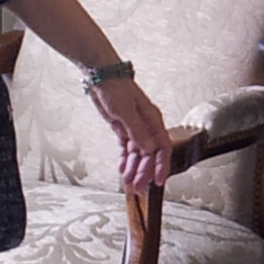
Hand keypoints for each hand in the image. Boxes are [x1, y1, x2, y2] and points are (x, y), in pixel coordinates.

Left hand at [90, 76, 173, 190]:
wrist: (101, 76)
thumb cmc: (116, 88)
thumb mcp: (125, 110)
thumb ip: (137, 131)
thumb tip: (149, 150)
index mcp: (152, 120)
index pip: (163, 147)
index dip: (162, 165)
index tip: (159, 181)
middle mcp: (146, 126)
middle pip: (149, 154)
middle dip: (144, 171)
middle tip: (137, 187)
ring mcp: (134, 127)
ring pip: (137, 153)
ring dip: (133, 168)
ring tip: (127, 183)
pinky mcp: (122, 128)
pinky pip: (126, 148)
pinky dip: (124, 159)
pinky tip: (121, 170)